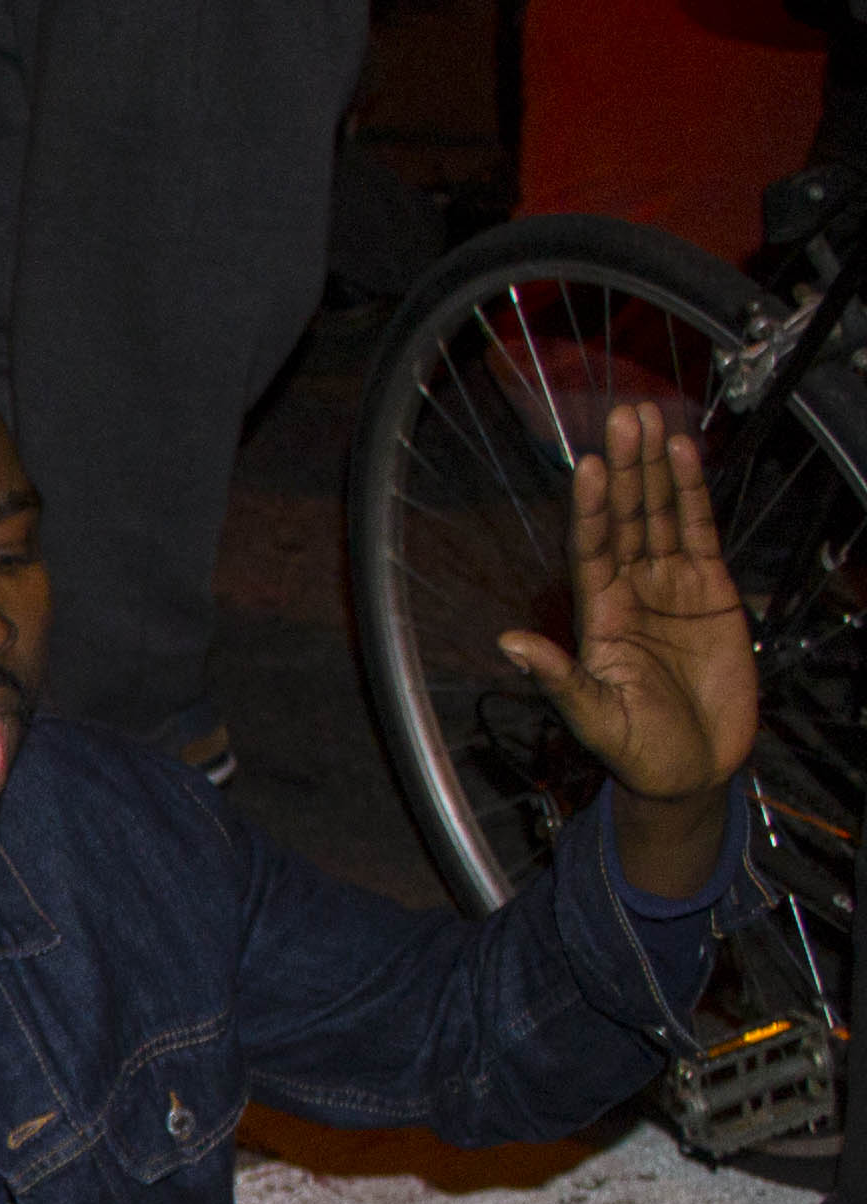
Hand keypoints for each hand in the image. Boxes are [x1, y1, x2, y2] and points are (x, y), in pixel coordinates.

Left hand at [495, 399, 755, 898]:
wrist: (692, 770)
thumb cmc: (636, 751)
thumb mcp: (593, 718)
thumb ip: (558, 679)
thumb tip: (509, 643)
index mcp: (597, 617)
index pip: (590, 550)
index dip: (590, 510)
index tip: (588, 467)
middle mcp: (630, 591)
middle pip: (625, 518)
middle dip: (624, 470)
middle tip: (623, 417)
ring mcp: (670, 586)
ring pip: (660, 514)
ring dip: (655, 469)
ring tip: (649, 419)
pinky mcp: (711, 589)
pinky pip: (699, 531)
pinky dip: (693, 493)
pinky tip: (686, 454)